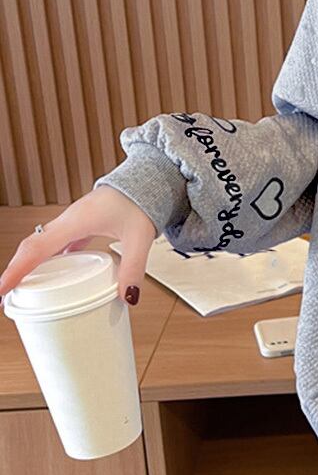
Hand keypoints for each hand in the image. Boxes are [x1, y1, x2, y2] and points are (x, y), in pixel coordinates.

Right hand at [0, 186, 154, 306]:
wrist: (147, 178)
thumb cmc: (142, 200)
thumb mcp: (140, 237)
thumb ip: (134, 267)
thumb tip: (128, 296)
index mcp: (76, 221)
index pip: (37, 249)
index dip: (17, 270)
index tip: (1, 289)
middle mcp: (69, 220)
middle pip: (32, 247)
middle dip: (16, 270)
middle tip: (5, 294)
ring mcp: (74, 220)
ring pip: (43, 244)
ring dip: (30, 264)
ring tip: (24, 287)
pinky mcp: (82, 223)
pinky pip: (58, 242)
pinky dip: (51, 257)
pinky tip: (56, 271)